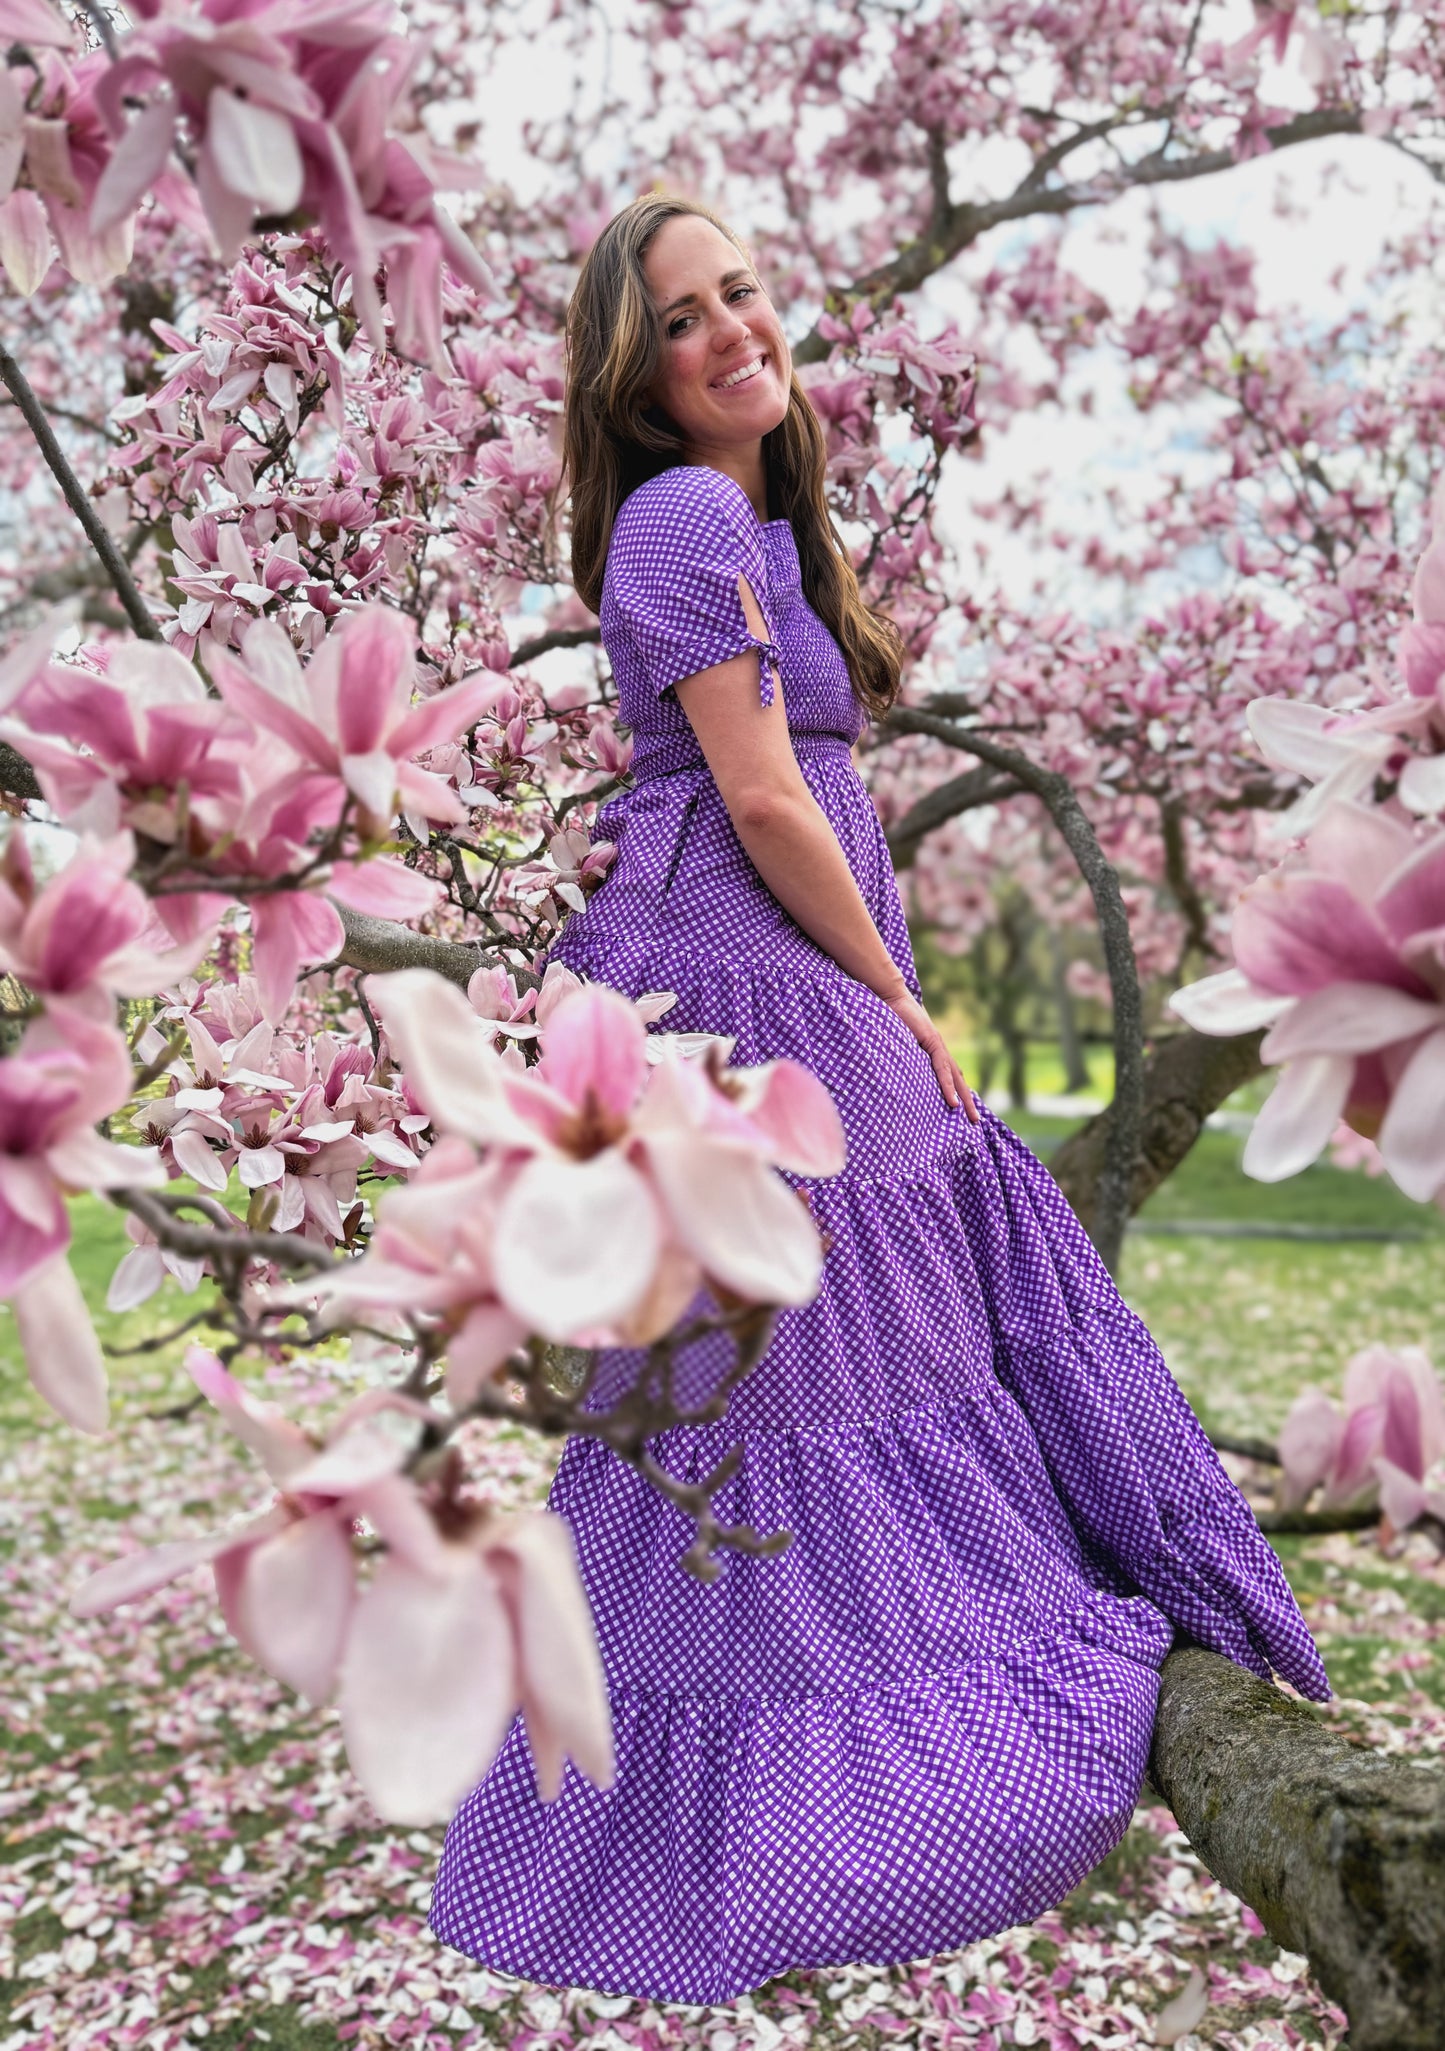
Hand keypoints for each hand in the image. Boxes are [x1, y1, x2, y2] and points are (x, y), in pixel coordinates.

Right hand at [883, 990, 980, 1120]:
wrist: (891, 996)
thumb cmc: (891, 1016)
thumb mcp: (899, 1042)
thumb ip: (903, 1055)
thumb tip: (895, 1072)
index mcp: (933, 1050)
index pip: (951, 1075)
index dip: (958, 1091)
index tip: (963, 1110)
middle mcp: (940, 1049)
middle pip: (959, 1080)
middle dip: (968, 1102)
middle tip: (976, 1122)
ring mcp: (938, 1046)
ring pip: (955, 1078)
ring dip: (964, 1099)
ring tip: (971, 1117)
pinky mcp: (932, 1042)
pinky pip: (942, 1069)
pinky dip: (948, 1087)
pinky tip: (952, 1102)